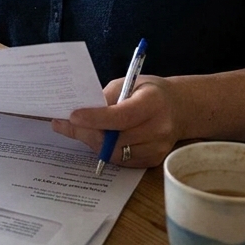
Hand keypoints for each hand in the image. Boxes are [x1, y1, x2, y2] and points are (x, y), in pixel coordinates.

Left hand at [51, 75, 183, 167]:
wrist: (179, 109)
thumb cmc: (149, 92)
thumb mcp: (129, 83)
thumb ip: (106, 97)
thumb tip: (78, 113)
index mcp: (153, 103)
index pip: (121, 116)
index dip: (95, 118)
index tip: (72, 116)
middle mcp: (159, 128)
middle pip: (115, 138)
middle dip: (86, 132)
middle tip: (65, 124)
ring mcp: (157, 148)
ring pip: (115, 153)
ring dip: (93, 142)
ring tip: (80, 129)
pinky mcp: (153, 160)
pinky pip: (121, 160)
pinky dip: (106, 150)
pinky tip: (98, 138)